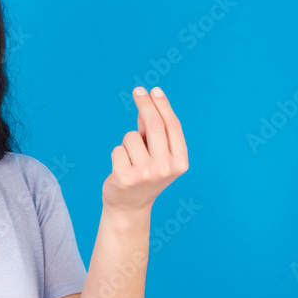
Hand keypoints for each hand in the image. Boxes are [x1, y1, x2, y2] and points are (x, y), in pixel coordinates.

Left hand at [102, 86, 188, 213]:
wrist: (129, 207)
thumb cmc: (143, 176)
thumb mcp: (155, 154)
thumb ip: (152, 132)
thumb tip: (147, 105)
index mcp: (180, 162)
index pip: (171, 126)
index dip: (162, 105)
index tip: (153, 90)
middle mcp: (166, 167)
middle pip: (154, 125)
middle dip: (145, 104)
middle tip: (137, 91)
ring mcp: (146, 173)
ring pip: (131, 137)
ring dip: (127, 143)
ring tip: (130, 161)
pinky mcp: (126, 177)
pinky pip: (117, 149)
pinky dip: (117, 155)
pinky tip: (121, 169)